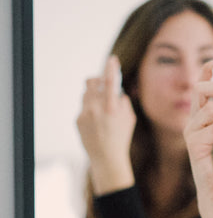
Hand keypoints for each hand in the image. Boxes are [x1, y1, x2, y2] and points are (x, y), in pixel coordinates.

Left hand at [77, 55, 135, 194]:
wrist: (106, 157)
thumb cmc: (121, 137)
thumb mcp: (130, 119)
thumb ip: (123, 102)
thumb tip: (117, 90)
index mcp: (111, 108)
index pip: (110, 82)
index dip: (111, 68)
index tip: (112, 59)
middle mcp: (96, 109)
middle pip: (91, 82)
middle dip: (97, 79)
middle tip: (103, 84)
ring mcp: (85, 114)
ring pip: (86, 94)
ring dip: (94, 95)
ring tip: (102, 108)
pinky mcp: (78, 119)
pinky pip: (84, 108)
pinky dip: (91, 111)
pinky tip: (97, 123)